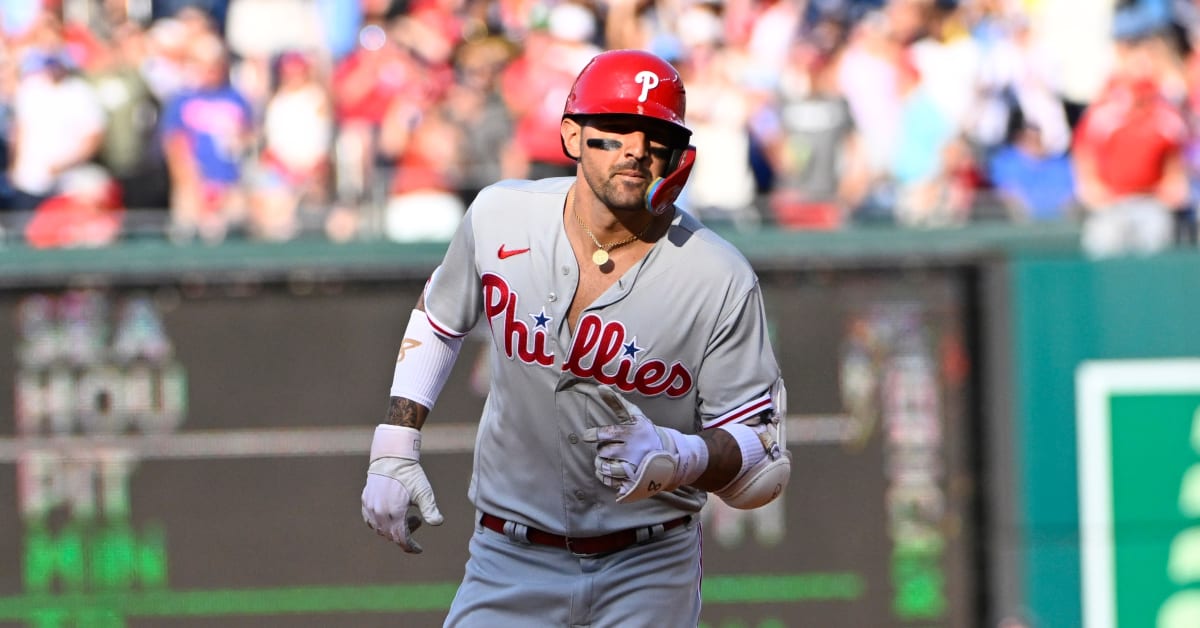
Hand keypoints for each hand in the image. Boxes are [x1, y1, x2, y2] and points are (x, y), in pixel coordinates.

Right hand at [361, 425, 443, 552]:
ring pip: (380, 529)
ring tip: (406, 514)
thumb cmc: (410, 474)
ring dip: (393, 528)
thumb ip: (430, 510)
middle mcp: (379, 513)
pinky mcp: (365, 500)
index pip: (401, 539)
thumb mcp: (424, 492)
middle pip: (391, 535)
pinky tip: (389, 515)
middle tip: (416, 520)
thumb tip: (437, 523)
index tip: (419, 549)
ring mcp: (370, 507)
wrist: (392, 457)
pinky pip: (370, 520)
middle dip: (405, 534)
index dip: (410, 547)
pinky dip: (380, 523)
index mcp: (394, 513)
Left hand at [582, 385, 706, 502]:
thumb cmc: (646, 433)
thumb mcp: (636, 416)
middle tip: (607, 448)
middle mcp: (634, 450)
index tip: (587, 436)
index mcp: (633, 433)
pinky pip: (609, 481)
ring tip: (607, 459)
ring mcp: (634, 467)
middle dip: (602, 449)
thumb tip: (600, 386)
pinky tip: (607, 471)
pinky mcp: (632, 482)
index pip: (608, 434)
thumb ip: (617, 403)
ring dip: (600, 463)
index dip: (594, 435)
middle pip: (604, 451)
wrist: (669, 457)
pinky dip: (603, 476)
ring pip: (604, 467)